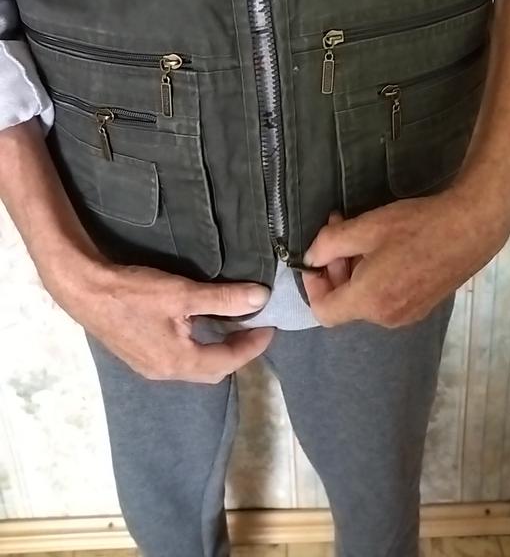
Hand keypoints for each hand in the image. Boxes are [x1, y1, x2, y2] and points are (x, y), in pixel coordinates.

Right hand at [54, 260, 273, 382]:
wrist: (85, 291)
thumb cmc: (134, 293)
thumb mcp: (183, 293)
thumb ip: (223, 299)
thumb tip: (261, 299)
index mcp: (179, 362)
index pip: (229, 362)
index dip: (253, 346)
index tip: (269, 328)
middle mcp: (165, 372)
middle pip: (212, 370)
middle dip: (236, 352)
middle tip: (252, 327)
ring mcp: (149, 366)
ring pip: (194, 366)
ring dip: (215, 349)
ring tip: (230, 324)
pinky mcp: (138, 356)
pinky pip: (178, 358)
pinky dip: (196, 346)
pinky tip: (197, 325)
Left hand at [303, 182, 509, 327]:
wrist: (471, 229)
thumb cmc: (416, 227)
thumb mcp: (366, 228)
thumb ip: (329, 244)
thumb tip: (310, 258)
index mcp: (369, 302)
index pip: (323, 311)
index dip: (313, 285)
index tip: (318, 257)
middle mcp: (386, 317)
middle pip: (344, 304)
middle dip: (335, 270)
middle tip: (339, 231)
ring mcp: (407, 315)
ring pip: (365, 300)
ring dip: (355, 271)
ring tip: (362, 237)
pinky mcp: (422, 307)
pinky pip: (385, 298)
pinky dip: (375, 278)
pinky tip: (386, 249)